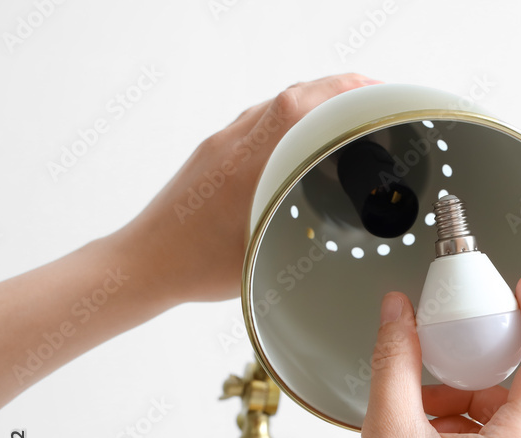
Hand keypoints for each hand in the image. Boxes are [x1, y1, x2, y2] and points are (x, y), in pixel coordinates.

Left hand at [0, 73, 380, 411]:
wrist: (145, 263)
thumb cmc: (197, 265)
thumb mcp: (265, 249)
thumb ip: (298, 228)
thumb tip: (340, 225)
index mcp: (249, 164)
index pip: (300, 104)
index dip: (343, 91)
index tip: (375, 92)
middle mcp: (235, 143)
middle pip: (294, 94)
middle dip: (340, 90)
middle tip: (375, 100)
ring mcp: (223, 142)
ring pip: (278, 103)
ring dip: (316, 101)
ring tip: (349, 117)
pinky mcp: (216, 150)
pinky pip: (262, 119)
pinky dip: (294, 118)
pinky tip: (308, 141)